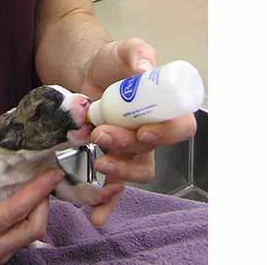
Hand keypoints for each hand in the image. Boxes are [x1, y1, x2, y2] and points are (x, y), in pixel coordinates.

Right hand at [0, 122, 64, 263]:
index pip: (15, 211)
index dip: (37, 192)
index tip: (53, 173)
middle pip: (33, 228)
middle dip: (44, 201)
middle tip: (46, 178)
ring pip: (33, 234)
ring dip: (41, 210)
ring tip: (40, 187)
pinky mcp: (1, 256)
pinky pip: (26, 238)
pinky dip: (32, 218)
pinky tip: (30, 200)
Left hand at [79, 38, 197, 225]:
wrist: (85, 72)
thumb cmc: (111, 62)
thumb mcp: (125, 49)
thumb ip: (137, 52)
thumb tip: (144, 68)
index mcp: (165, 107)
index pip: (182, 127)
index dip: (167, 134)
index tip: (144, 131)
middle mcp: (153, 131)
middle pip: (152, 151)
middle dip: (128, 146)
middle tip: (103, 133)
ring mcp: (133, 148)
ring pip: (136, 170)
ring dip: (117, 168)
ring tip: (94, 149)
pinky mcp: (112, 157)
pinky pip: (115, 186)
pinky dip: (107, 204)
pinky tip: (97, 217)